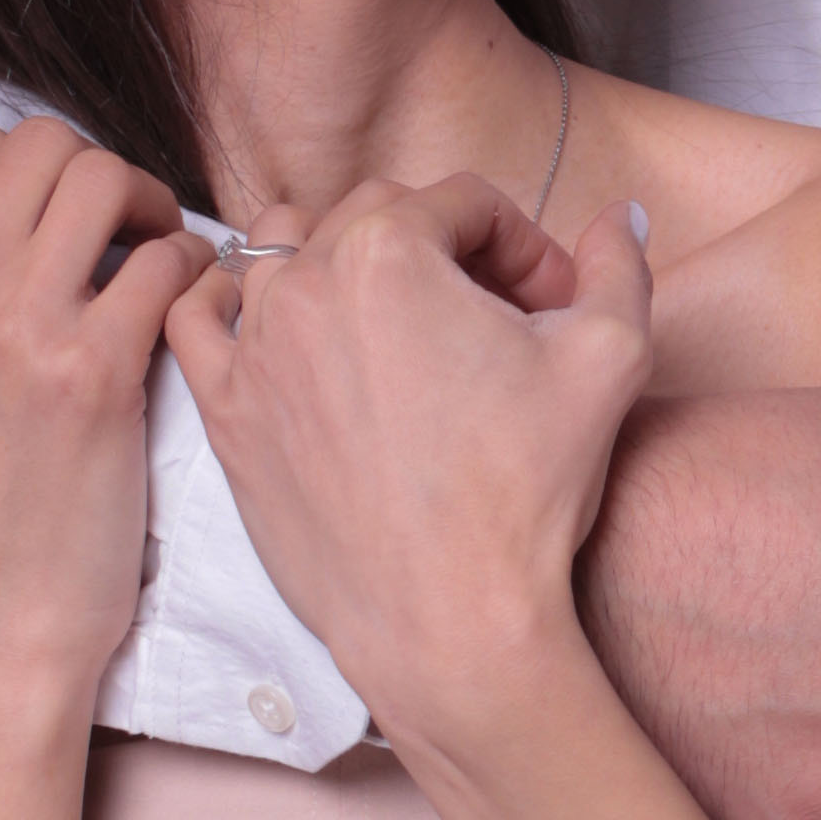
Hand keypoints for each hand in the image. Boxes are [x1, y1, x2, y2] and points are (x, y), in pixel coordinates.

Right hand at [0, 120, 207, 700]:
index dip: (32, 170)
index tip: (64, 218)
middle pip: (41, 146)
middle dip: (94, 171)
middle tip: (124, 227)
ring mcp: (15, 327)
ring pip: (103, 181)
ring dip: (148, 206)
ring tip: (161, 253)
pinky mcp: (93, 372)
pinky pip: (165, 262)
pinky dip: (193, 267)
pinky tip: (191, 302)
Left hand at [166, 179, 652, 739]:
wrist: (447, 618)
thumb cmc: (524, 492)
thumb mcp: (608, 359)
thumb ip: (617, 268)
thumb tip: (620, 220)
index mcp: (390, 253)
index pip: (465, 201)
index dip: (524, 243)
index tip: (550, 303)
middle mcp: (305, 284)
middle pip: (379, 212)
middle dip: (443, 247)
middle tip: (493, 319)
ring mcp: (253, 348)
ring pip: (283, 246)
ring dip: (342, 257)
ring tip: (395, 319)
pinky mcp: (225, 410)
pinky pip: (200, 317)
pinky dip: (234, 302)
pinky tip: (284, 327)